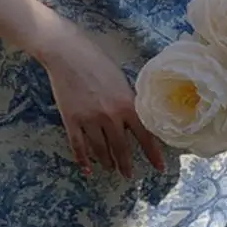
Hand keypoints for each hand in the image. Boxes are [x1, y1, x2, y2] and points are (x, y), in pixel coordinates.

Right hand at [39, 27, 165, 179]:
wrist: (66, 52)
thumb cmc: (96, 58)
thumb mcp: (120, 78)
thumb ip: (127, 98)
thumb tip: (133, 115)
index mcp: (126, 103)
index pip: (145, 135)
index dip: (153, 154)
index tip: (159, 168)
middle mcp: (110, 116)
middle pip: (121, 148)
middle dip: (126, 164)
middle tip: (129, 175)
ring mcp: (89, 120)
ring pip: (100, 150)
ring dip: (107, 162)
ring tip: (110, 169)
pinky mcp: (71, 120)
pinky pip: (78, 146)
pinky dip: (83, 160)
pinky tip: (87, 170)